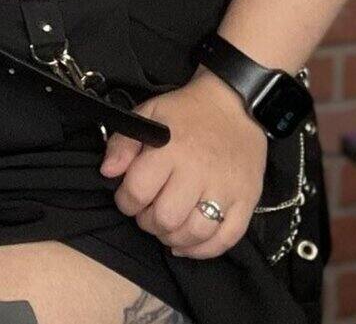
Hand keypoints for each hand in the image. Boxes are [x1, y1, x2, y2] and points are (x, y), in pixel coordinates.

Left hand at [99, 69, 266, 259]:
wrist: (234, 106)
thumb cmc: (186, 112)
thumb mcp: (148, 114)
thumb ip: (123, 143)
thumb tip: (108, 173)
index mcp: (171, 149)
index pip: (138, 191)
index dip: (125, 201)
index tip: (128, 198)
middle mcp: (199, 172)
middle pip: (166, 218)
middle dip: (148, 222)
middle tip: (148, 212)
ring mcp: (226, 190)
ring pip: (195, 233)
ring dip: (173, 238)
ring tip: (166, 226)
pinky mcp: (247, 201)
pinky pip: (226, 239)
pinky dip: (203, 250)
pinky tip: (187, 244)